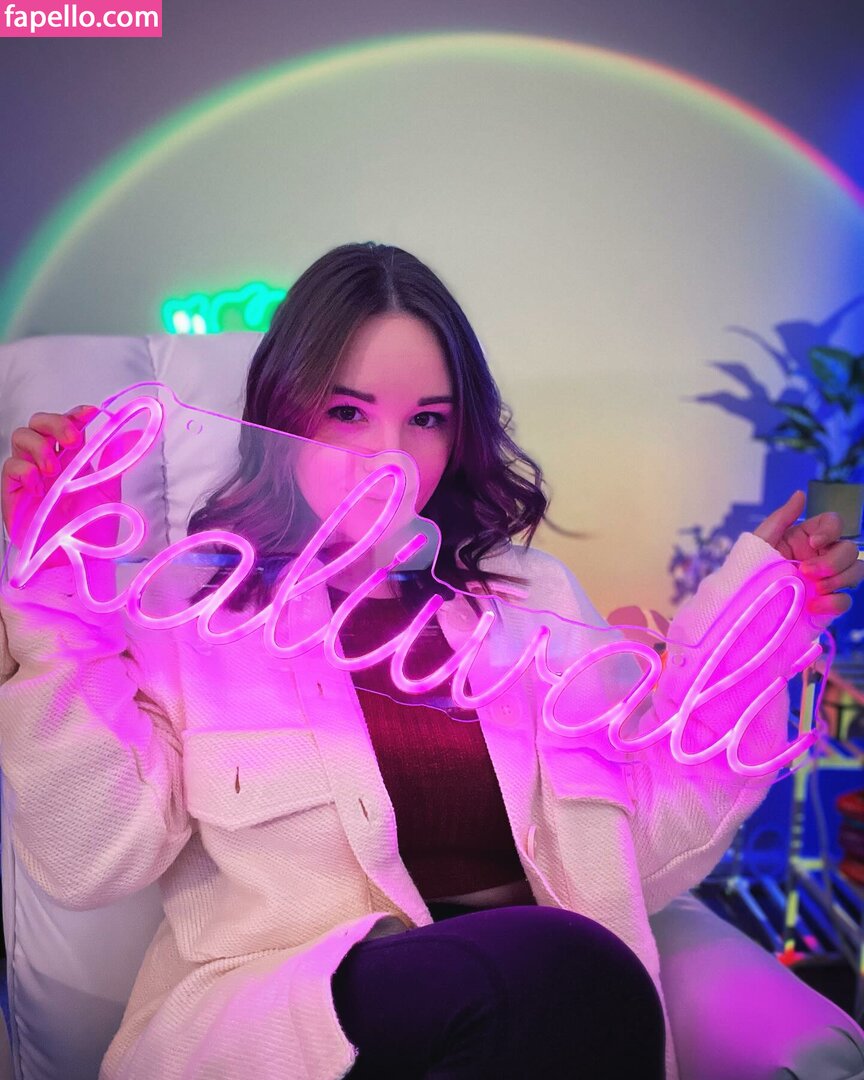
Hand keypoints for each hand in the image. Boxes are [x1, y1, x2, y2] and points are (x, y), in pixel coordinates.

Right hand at [1, 405, 114, 568]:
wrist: (76, 560)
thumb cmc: (90, 528)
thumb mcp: (108, 491)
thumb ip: (115, 461)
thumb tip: (135, 434)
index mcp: (72, 459)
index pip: (68, 425)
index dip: (76, 414)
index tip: (92, 413)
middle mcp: (48, 461)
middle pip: (39, 423)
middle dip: (55, 423)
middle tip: (72, 440)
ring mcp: (30, 474)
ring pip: (22, 437)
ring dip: (39, 446)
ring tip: (54, 470)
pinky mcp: (13, 492)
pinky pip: (10, 466)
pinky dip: (25, 470)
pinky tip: (39, 486)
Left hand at [754, 490, 863, 623]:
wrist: (745, 601)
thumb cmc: (750, 566)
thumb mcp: (762, 539)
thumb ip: (782, 517)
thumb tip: (800, 494)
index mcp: (808, 538)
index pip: (835, 523)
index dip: (831, 531)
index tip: (813, 542)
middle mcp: (823, 556)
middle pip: (850, 549)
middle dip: (833, 561)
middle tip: (806, 571)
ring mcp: (828, 579)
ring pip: (856, 571)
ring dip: (839, 579)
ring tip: (813, 589)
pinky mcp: (827, 603)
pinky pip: (845, 600)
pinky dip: (834, 603)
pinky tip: (812, 605)